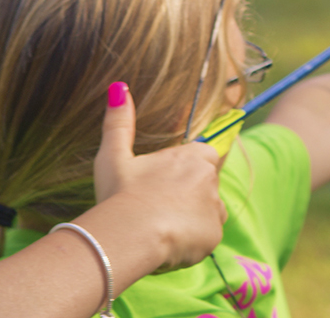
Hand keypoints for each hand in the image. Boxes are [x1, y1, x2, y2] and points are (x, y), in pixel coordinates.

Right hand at [93, 82, 226, 270]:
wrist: (129, 235)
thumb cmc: (120, 193)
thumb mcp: (114, 155)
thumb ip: (120, 123)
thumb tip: (119, 88)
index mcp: (193, 156)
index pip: (203, 156)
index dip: (184, 170)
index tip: (162, 183)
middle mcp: (211, 179)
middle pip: (205, 185)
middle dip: (188, 195)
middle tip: (156, 206)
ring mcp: (215, 208)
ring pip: (208, 212)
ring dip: (191, 218)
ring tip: (160, 226)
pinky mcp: (214, 235)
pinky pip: (207, 236)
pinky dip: (192, 240)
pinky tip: (168, 242)